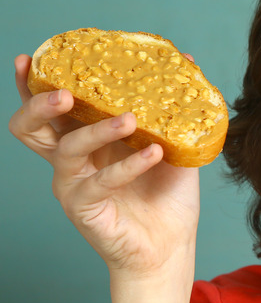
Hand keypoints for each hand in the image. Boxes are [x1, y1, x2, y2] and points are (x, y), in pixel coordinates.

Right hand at [8, 54, 199, 275]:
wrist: (171, 245)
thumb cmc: (166, 195)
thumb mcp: (173, 144)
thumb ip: (173, 109)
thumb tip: (187, 61)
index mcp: (85, 140)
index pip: (50, 109)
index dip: (33, 84)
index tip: (32, 57)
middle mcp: (72, 161)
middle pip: (31, 128)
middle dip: (40, 104)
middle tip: (65, 92)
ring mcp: (74, 185)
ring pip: (68, 149)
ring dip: (97, 129)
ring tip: (129, 118)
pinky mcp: (84, 209)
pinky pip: (101, 181)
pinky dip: (129, 165)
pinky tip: (154, 153)